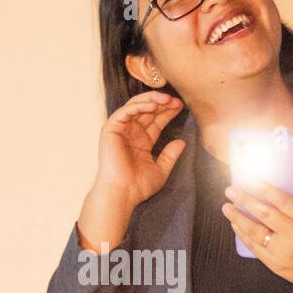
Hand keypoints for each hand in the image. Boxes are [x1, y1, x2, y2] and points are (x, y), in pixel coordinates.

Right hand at [78, 92, 184, 251]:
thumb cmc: (138, 186)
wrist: (123, 193)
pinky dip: (138, 106)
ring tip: (166, 99)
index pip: (155, 121)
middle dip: (161, 103)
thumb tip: (182, 142)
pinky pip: (125, 112)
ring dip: (151, 100)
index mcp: (141, 141)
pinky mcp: (110, 129)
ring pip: (135, 106)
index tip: (180, 106)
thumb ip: (170, 155)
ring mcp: (120, 130)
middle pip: (146, 111)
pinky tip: (152, 105)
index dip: (167, 112)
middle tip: (175, 100)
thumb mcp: (161, 169)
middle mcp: (130, 133)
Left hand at [221, 177, 292, 292]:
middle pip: (265, 214)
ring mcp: (283, 251)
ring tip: (227, 207)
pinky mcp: (275, 264)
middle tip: (231, 190)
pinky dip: (244, 236)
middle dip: (245, 200)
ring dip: (238, 218)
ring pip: (256, 231)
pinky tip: (236, 225)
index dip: (266, 190)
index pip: (283, 201)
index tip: (252, 180)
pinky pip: (255, 248)